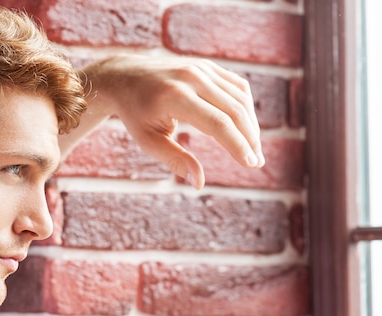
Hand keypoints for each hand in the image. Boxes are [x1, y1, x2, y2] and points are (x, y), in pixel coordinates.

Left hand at [69, 54, 263, 188]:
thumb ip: (174, 160)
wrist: (125, 77)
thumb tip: (199, 183)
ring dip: (251, 125)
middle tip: (256, 163)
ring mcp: (201, 68)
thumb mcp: (148, 141)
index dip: (237, 144)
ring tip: (253, 150)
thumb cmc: (135, 114)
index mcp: (175, 97)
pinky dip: (245, 108)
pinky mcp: (207, 66)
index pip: (217, 123)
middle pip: (234, 110)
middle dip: (249, 139)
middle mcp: (192, 78)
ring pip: (240, 97)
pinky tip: (246, 128)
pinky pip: (236, 86)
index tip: (251, 164)